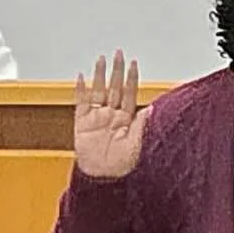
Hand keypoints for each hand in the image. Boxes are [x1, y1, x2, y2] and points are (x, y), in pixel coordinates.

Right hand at [74, 51, 144, 180]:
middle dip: (117, 70)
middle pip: (114, 87)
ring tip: (102, 59)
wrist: (104, 179)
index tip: (133, 63)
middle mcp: (111, 116)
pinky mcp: (82, 124)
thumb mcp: (139, 144)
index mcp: (126, 120)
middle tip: (119, 53)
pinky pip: (81, 104)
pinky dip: (80, 90)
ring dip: (99, 75)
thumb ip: (143, 125)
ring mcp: (97, 118)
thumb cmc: (122, 166)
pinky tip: (81, 78)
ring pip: (98, 91)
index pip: (129, 93)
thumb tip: (153, 109)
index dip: (131, 78)